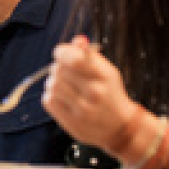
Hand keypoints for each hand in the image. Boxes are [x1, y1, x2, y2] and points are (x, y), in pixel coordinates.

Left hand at [42, 36, 141, 153]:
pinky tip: (61, 98)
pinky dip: (50, 96)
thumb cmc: (110, 94)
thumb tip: (77, 39)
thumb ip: (90, 55)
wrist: (120, 128)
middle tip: (65, 72)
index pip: (75, 59)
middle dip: (58, 68)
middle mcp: (95, 93)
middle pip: (59, 70)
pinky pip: (48, 100)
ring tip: (63, 86)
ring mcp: (83, 110)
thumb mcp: (107, 72)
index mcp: (105, 76)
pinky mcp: (72, 122)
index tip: (61, 54)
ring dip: (53, 82)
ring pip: (52, 85)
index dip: (62, 52)